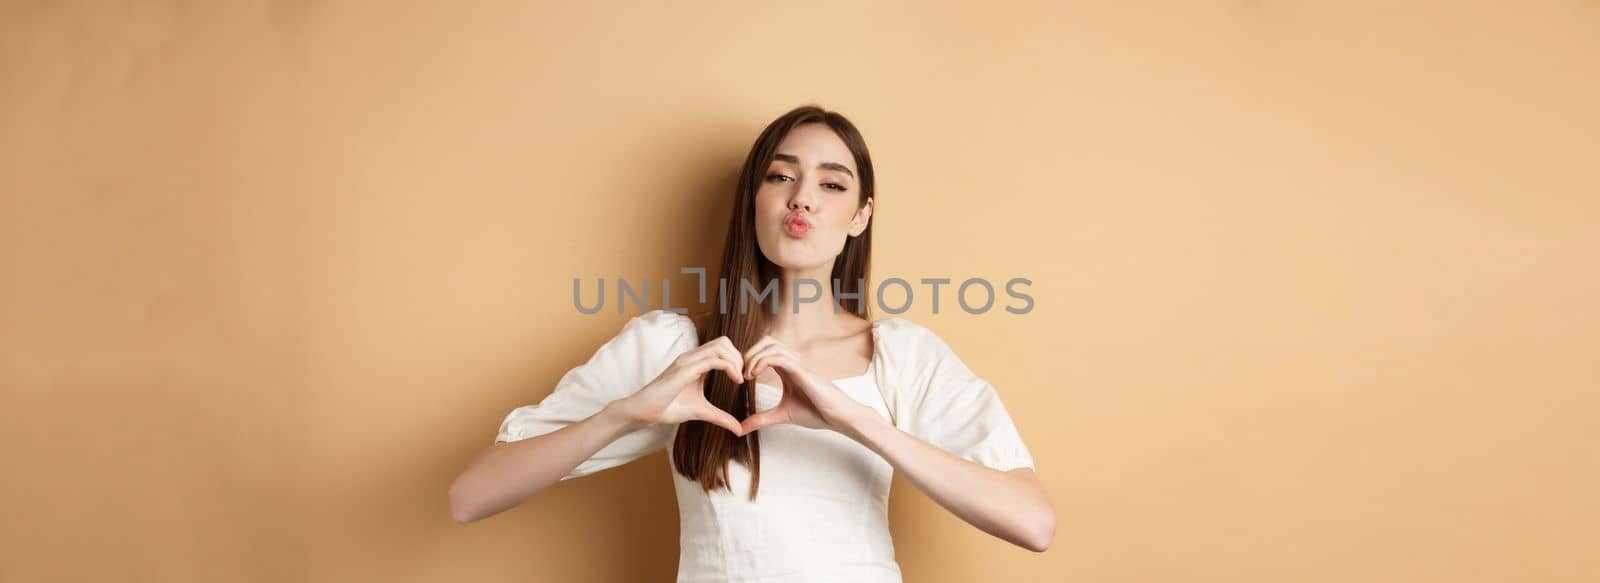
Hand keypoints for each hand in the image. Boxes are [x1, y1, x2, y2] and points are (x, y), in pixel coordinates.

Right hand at [615, 336, 745, 434]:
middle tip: (744, 377)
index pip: (722, 347)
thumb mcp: (702, 411)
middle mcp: (692, 356)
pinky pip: (713, 360)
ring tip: (740, 379)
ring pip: (721, 346)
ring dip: (736, 360)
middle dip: (739, 357)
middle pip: (724, 341)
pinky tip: (735, 381)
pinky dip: (729, 367)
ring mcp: (688, 360)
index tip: (743, 378)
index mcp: (695, 362)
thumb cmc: (668, 408)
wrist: (644, 411)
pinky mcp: (685, 369)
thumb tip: (740, 430)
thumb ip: (721, 417)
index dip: (737, 359)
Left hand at [740, 336, 871, 434]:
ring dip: (753, 356)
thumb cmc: (817, 413)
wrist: (838, 416)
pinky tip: (754, 376)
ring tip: (746, 375)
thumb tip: (741, 428)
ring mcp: (798, 363)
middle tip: (740, 372)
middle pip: (767, 340)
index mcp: (788, 368)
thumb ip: (761, 419)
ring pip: (771, 344)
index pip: (766, 350)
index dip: (750, 358)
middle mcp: (793, 361)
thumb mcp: (782, 415)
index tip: (741, 376)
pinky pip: (777, 357)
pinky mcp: (802, 370)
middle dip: (750, 352)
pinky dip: (761, 362)